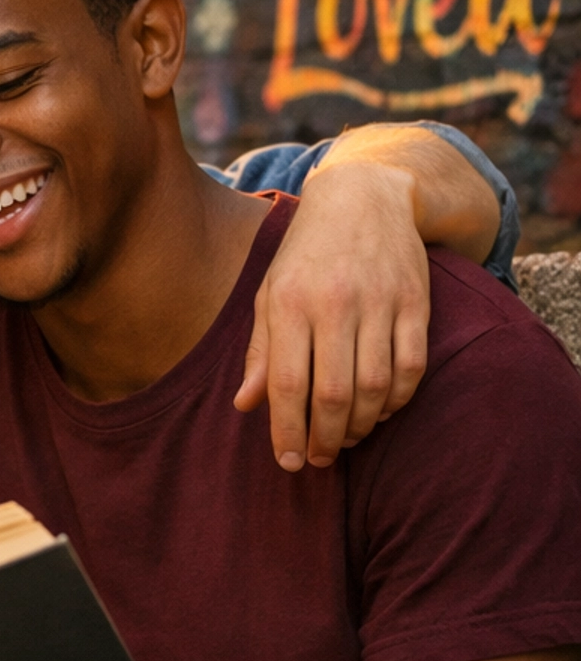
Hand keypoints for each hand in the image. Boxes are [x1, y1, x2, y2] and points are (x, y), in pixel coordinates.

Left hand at [235, 161, 428, 470]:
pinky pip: (412, 368)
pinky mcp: (415, 302)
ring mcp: (380, 302)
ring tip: (348, 437)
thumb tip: (245, 405)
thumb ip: (260, 351)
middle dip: (326, 440)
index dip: (288, 432)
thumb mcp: (270, 293)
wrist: (363, 197)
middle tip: (320, 459)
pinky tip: (382, 409)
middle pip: (335, 394)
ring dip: (363, 426)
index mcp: (289, 302)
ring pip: (376, 387)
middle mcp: (335, 303)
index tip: (289, 463)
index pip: (289, 384)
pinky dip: (398, 399)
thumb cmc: (306, 255)